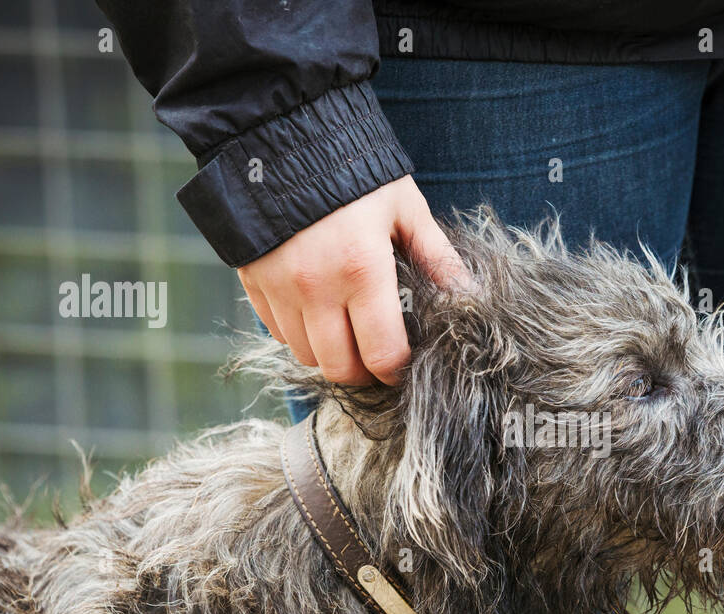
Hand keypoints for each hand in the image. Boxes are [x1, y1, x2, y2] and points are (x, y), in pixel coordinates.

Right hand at [238, 175, 469, 384]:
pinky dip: (298, 332)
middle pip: (340, 367)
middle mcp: (316, 288)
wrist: (280, 133)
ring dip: (329, 353)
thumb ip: (436, 257)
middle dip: (364, 370)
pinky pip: (276, 331)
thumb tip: (471, 295)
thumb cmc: (353, 171)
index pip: (382, 354)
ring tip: (347, 330)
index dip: (398, 369)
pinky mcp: (252, 282)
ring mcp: (279, 288)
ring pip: (305, 355)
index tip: (405, 363)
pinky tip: (316, 309)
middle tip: (377, 353)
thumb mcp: (404, 207)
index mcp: (362, 270)